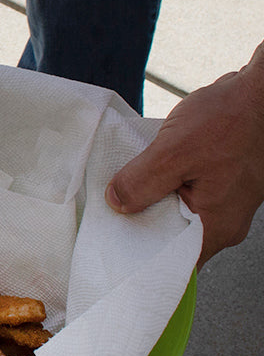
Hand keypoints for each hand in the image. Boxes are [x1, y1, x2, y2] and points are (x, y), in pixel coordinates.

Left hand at [106, 43, 263, 267]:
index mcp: (217, 226)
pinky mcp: (220, 184)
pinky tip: (145, 175)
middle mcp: (224, 222)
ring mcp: (224, 203)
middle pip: (172, 240)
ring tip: (123, 194)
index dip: (141, 260)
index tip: (111, 250)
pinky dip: (164, 187)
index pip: (174, 263)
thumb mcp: (174, 151)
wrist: (260, 92)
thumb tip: (117, 204)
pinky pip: (185, 195)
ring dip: (151, 204)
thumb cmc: (229, 119)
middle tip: (108, 217)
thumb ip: (141, 182)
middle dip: (141, 228)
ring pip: (177, 215)